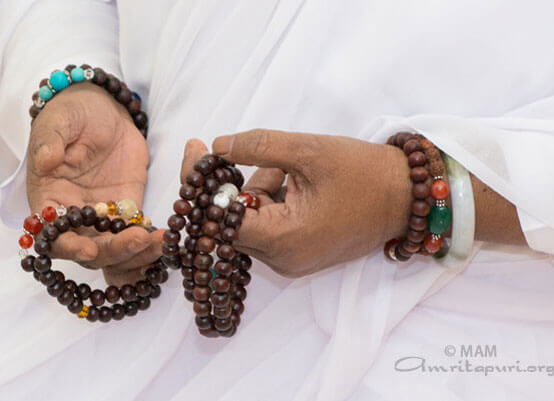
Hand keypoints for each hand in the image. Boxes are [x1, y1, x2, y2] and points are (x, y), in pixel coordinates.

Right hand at [27, 82, 162, 284]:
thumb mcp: (59, 121)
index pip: (56, 236)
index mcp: (51, 201)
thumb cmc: (73, 114)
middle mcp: (76, 216)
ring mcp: (105, 216)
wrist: (102, 109)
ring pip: (119, 249)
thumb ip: (50, 141)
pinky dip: (153, 240)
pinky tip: (170, 238)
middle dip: (116, 251)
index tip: (90, 249)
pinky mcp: (130, 208)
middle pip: (93, 251)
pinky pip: (140, 232)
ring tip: (162, 242)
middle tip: (140, 240)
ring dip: (139, 252)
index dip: (71, 247)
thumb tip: (46, 160)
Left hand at [211, 129, 412, 277]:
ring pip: (249, 220)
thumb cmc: (364, 173)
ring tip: (294, 170)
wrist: (406, 197)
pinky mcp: (299, 254)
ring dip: (259, 188)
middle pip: (231, 221)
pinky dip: (272, 199)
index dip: (201, 184)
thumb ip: (257, 146)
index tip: (194, 148)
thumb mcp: (309, 150)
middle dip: (237, 182)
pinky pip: (267, 225)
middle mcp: (281, 261)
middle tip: (249, 153)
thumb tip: (215, 146)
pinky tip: (296, 182)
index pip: (219, 218)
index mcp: (283, 240)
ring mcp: (290, 261)